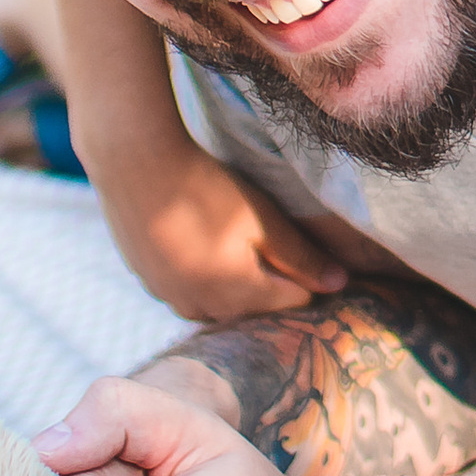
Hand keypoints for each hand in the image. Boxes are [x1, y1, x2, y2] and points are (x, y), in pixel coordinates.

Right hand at [104, 145, 349, 320]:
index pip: (292, 304)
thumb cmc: (207, 187)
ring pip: (219, 307)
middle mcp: (203, 308)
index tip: (311, 253)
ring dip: (236, 288)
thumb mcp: (263, 219)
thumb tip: (340, 285)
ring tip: (239, 246)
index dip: (309, 279)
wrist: (135, 165)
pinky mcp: (149, 283)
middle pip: (255, 310)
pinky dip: (204, 281)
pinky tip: (203, 246)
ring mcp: (171, 299)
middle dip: (273, 287)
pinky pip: (189, 295)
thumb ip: (302, 257)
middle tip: (276, 245)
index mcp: (238, 295)